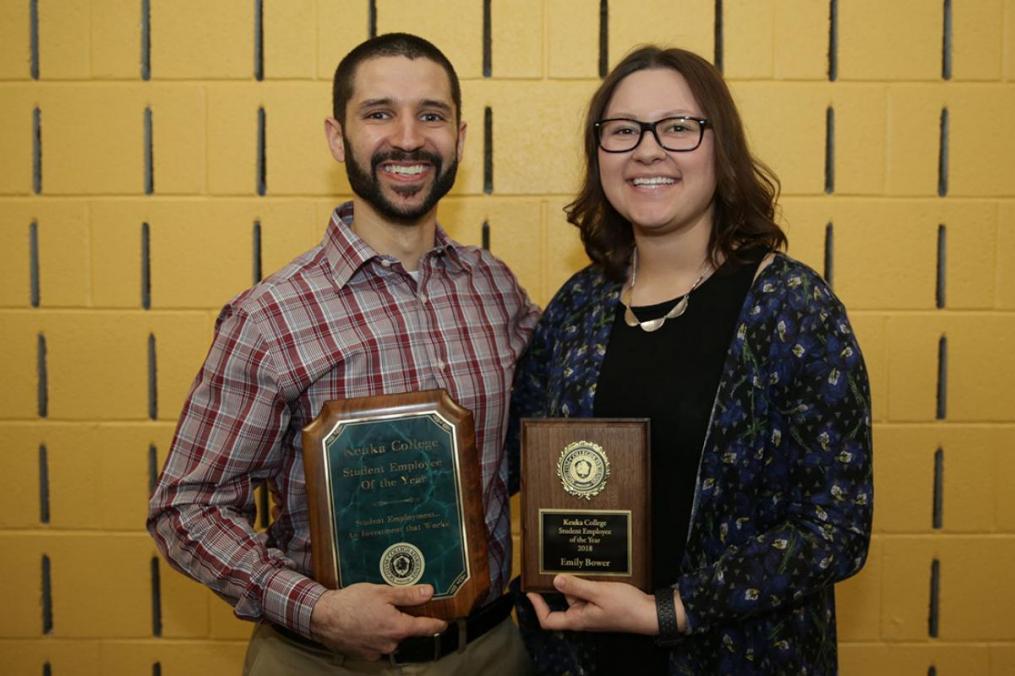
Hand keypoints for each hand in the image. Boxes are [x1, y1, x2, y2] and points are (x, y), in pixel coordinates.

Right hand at [309, 583, 446, 660]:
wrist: (323, 617)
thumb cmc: (352, 602)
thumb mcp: (382, 592)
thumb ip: (408, 595)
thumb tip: (429, 592)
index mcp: (398, 628)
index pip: (426, 628)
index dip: (437, 624)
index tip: (444, 622)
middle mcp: (390, 644)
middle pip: (406, 632)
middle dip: (405, 621)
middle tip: (395, 606)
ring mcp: (377, 652)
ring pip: (392, 639)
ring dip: (389, 628)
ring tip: (377, 613)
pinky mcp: (364, 655)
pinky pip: (378, 645)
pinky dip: (376, 635)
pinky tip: (367, 623)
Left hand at [526, 574, 658, 634]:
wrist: (650, 613)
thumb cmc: (626, 606)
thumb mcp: (599, 593)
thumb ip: (577, 587)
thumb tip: (555, 580)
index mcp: (578, 619)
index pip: (548, 620)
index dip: (536, 607)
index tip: (530, 592)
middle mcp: (582, 617)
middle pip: (560, 603)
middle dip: (557, 586)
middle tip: (550, 566)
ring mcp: (592, 611)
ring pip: (575, 595)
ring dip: (573, 581)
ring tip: (571, 561)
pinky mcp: (601, 605)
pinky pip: (587, 593)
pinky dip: (585, 582)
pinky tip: (588, 568)